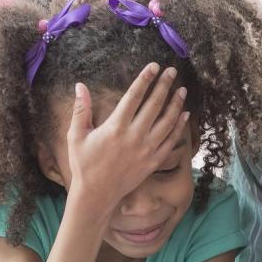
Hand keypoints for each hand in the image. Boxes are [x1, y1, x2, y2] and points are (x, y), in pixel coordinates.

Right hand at [68, 63, 188, 210]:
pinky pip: (171, 141)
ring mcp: (147, 149)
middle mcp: (135, 136)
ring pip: (167, 122)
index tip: (154, 66)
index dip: (145, 79)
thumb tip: (80, 85)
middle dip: (164, 86)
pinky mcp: (154, 161)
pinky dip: (179, 126)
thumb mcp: (76, 136)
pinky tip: (184, 115)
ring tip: (181, 89)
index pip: (134, 96)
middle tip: (172, 71)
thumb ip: (81, 110)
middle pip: (154, 105)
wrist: (97, 194)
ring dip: (176, 104)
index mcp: (115, 127)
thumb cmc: (84, 164)